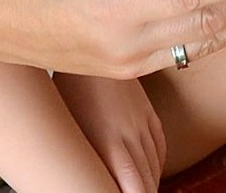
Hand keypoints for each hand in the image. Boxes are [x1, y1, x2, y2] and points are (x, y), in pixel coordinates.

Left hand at [56, 73, 165, 192]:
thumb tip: (83, 177)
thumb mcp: (70, 128)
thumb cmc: (67, 89)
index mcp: (109, 143)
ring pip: (153, 164)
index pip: (133, 186)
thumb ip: (84, 158)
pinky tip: (152, 172)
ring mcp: (141, 121)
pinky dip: (157, 164)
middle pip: (146, 179)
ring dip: (150, 184)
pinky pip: (159, 145)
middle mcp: (129, 134)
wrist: (88, 47)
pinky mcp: (146, 110)